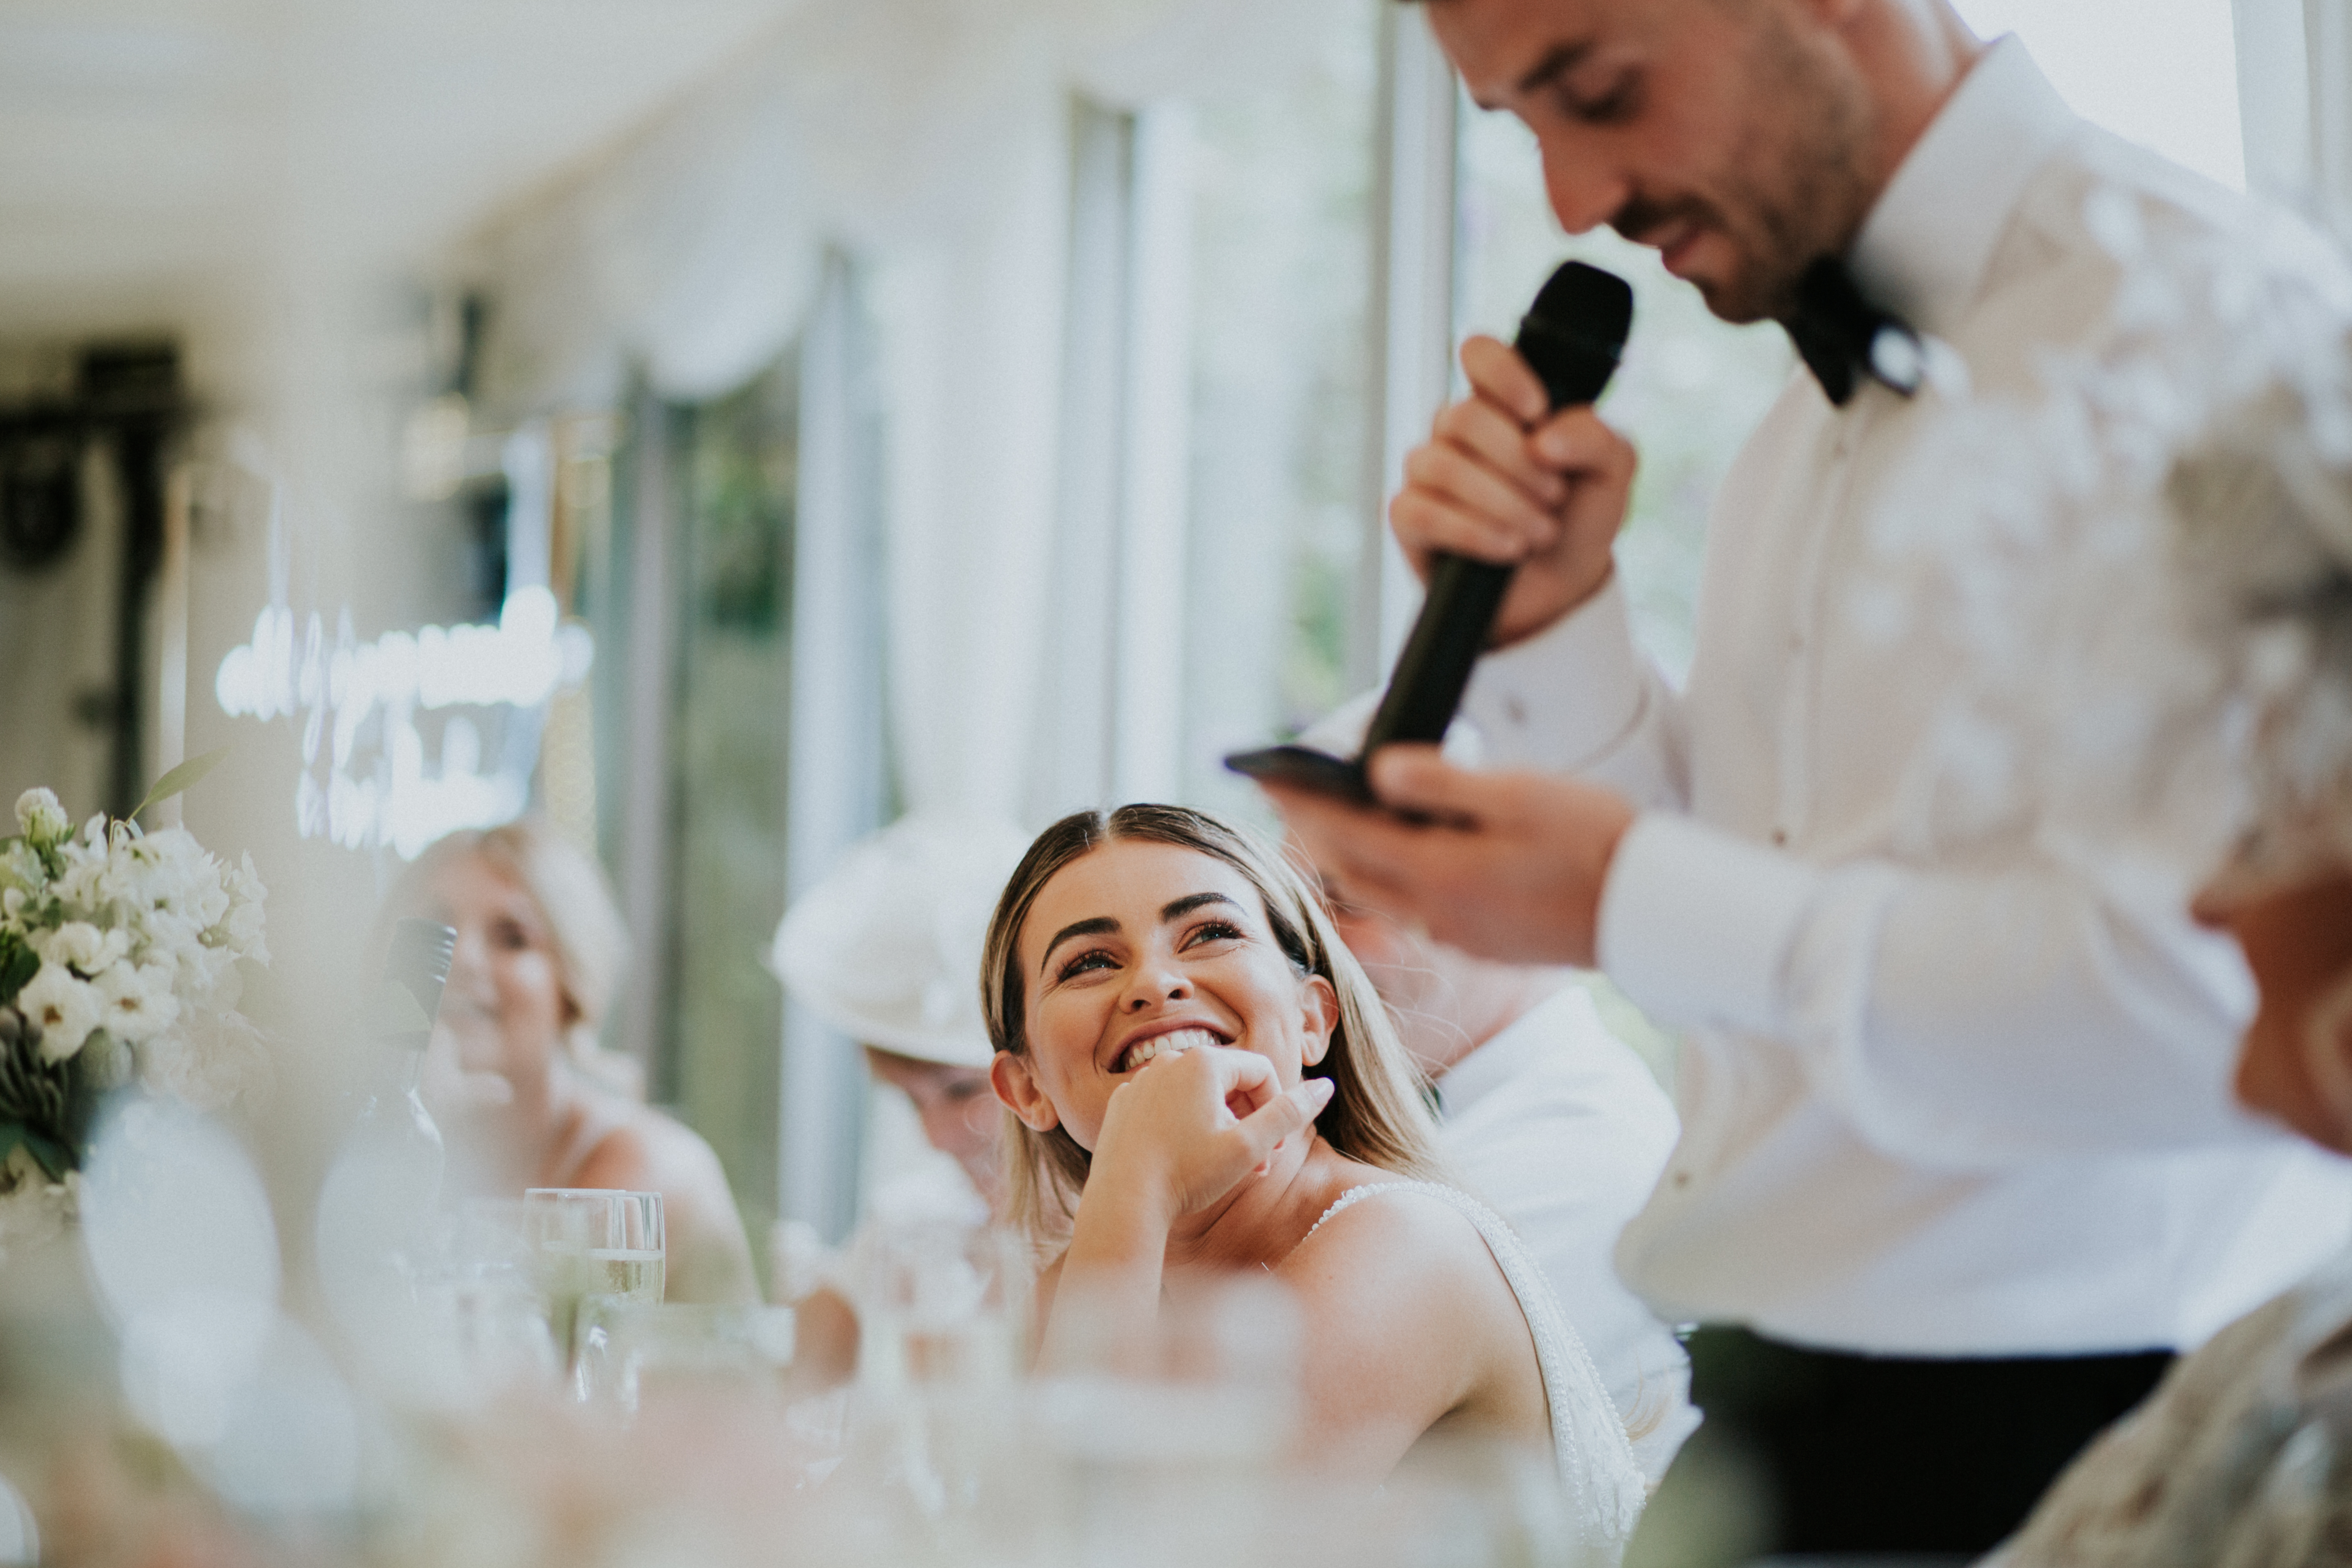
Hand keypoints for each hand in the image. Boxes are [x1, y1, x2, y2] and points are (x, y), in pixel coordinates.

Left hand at [1087, 1045, 1335, 1229]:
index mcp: (1203, 1062)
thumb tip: (1325, 1086)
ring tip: (1223, 1165)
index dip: (1277, 1108)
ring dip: (1219, 1124)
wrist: (1123, 1202)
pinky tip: (1184, 1160)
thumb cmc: (1187, 1174)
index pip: (1261, 1071)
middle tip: (1257, 1163)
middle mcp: (1169, 1060)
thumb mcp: (1249, 1146)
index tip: (1276, 1148)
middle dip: (1249, 1119)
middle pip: (1229, 1081)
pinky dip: (1183, 1126)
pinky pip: (1166, 1105)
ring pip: (1197, 1094)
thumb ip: (1290, 1113)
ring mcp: (1141, 1080)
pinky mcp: (1123, 1103)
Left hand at [1265, 746, 1636, 967]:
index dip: (1302, 804)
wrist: (1652, 910)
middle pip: (1351, 872)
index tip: (1267, 778)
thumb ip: (1443, 784)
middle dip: (1314, 835)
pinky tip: (1403, 854)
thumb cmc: (1595, 840)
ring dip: (1351, 859)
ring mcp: (1459, 934)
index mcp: (1441, 873)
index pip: (1346, 835)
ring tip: (1332, 821)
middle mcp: (1438, 913)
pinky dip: (1392, 879)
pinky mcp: (1483, 943)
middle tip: (1285, 800)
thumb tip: (1376, 770)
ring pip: (1382, 895)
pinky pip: (1417, 909)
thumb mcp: (1518, 795)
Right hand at [1390, 335, 1635, 647]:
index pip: (1478, 353)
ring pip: (1444, 466)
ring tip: (1540, 532)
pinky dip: (1473, 532)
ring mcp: (1427, 472)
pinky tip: (1508, 549)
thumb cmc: (1579, 517)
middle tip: (1555, 496)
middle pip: (1465, 417)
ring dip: (1503, 503)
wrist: (1559, 589)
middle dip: (1519, 462)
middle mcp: (1456, 431)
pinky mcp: (1408, 518)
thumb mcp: (1612, 471)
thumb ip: (1594, 437)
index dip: (1503, 374)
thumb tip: (1543, 437)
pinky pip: (1423, 512)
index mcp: (1502, 403)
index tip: (1537, 411)